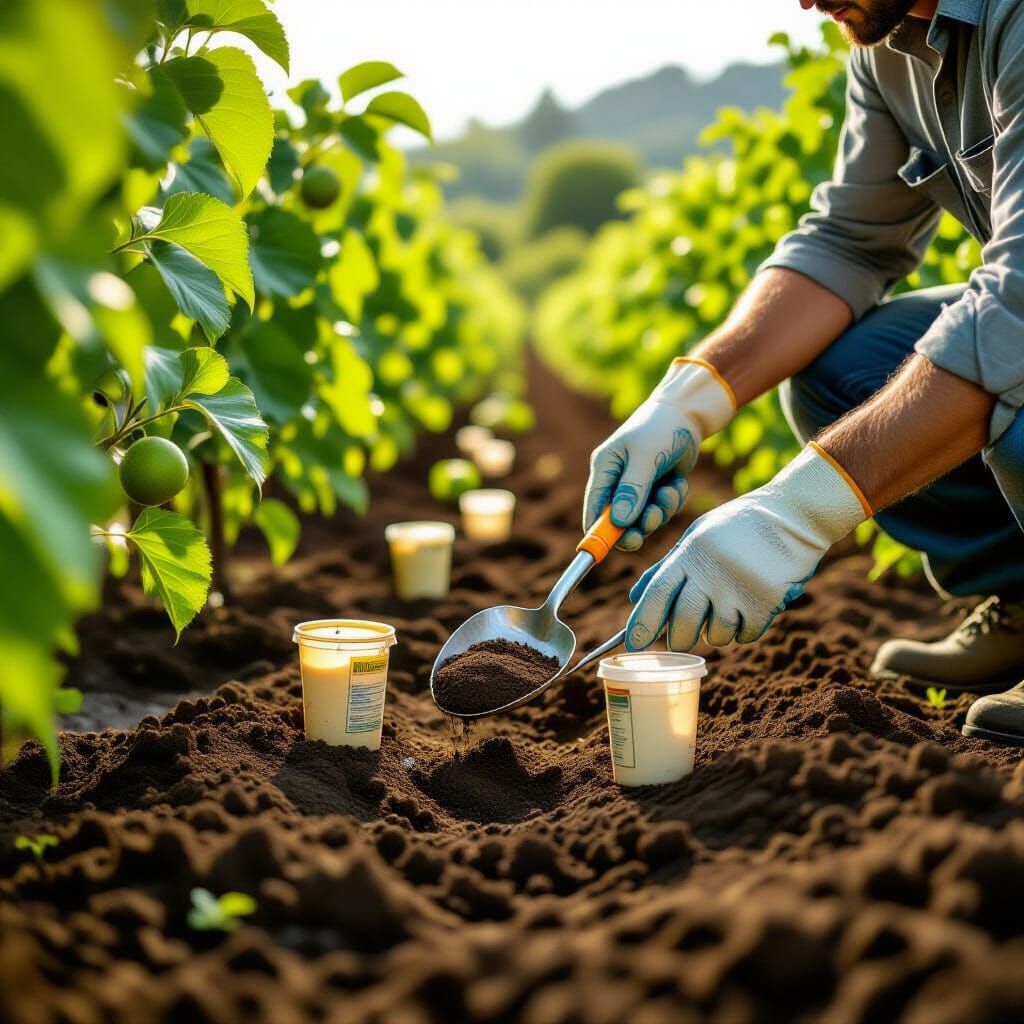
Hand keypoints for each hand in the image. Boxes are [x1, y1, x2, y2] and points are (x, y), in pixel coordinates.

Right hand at [584, 358, 734, 550]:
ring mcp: (639, 486)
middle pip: (618, 521)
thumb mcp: (645, 457)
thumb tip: (619, 523)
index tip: (608, 550)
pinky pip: (663, 509)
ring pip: (644, 517)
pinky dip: (673, 501)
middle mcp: (618, 480)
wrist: (689, 413)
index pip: (594, 510)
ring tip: (670, 492)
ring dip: (660, 512)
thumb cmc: (661, 428)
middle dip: (635, 526)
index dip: (599, 533)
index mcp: (605, 469)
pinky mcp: (658, 488)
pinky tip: (678, 483)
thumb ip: (632, 490)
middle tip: (648, 529)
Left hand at [626, 444, 869, 649]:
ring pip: (716, 635)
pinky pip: (746, 635)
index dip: (642, 623)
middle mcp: (710, 573)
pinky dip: (745, 629)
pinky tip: (750, 607)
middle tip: (682, 636)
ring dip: (716, 632)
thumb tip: (635, 598)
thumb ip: (667, 566)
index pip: (657, 594)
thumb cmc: (738, 527)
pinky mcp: (766, 601)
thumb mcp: (697, 535)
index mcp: (690, 553)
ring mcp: (739, 588)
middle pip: (683, 624)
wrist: (794, 515)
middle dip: (679, 638)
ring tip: (726, 609)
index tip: (633, 644)